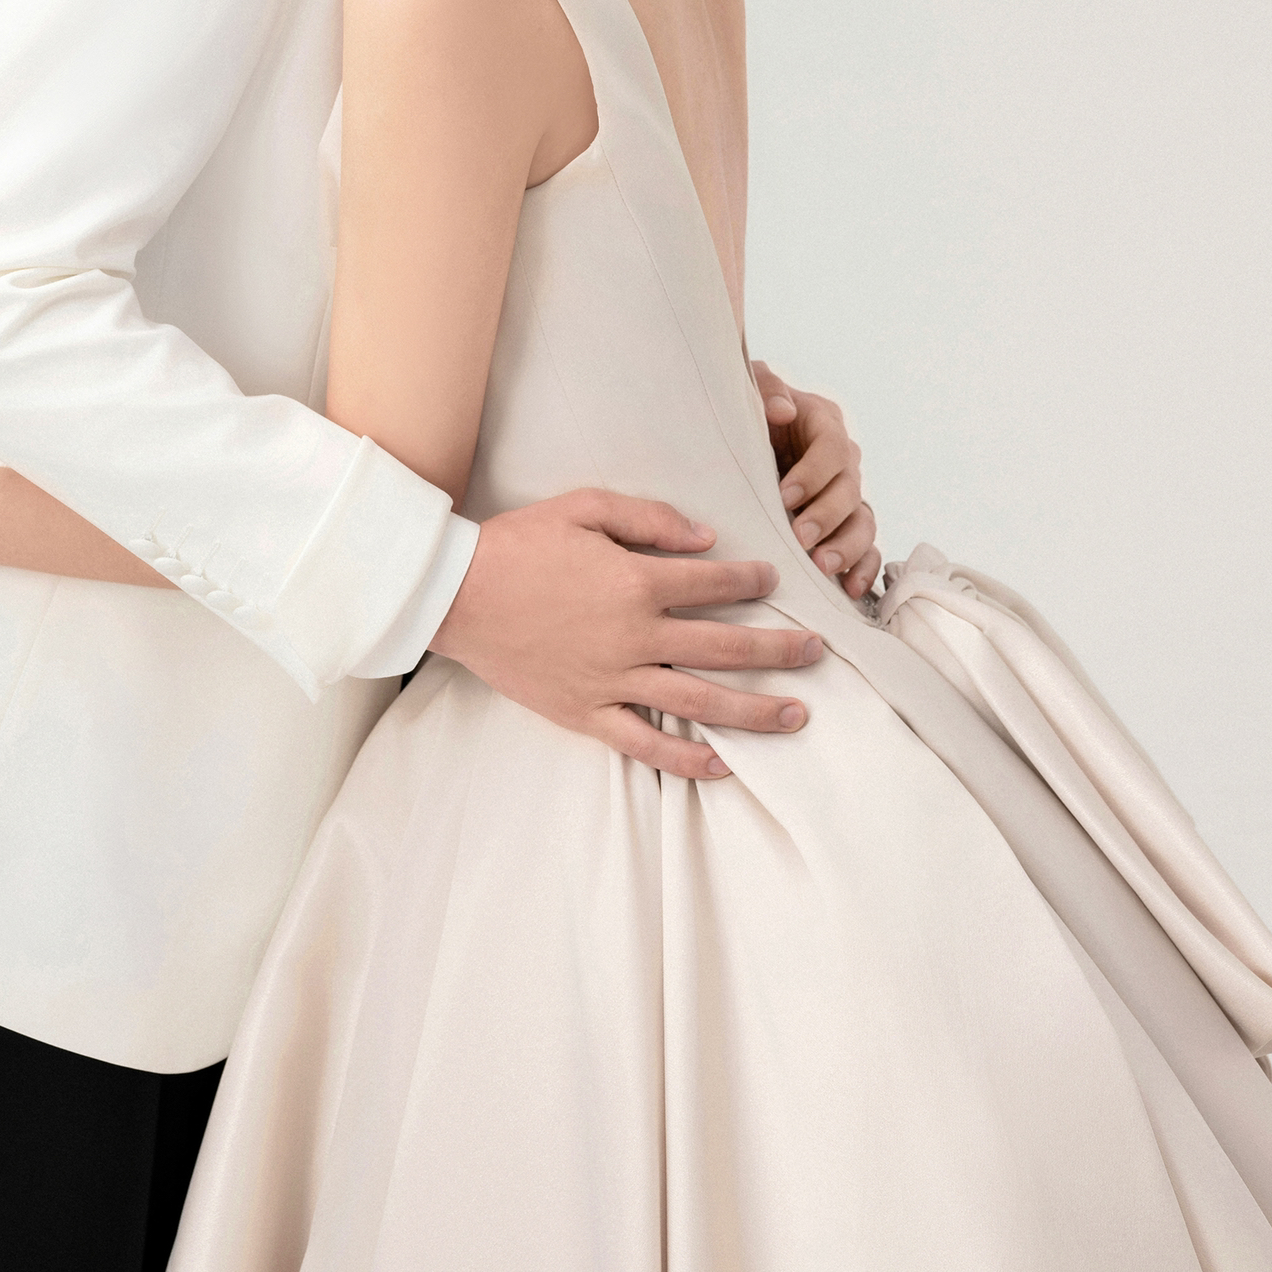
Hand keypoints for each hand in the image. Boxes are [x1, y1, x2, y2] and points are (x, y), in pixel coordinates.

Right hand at [430, 488, 823, 782]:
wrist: (454, 594)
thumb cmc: (518, 544)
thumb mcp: (583, 507)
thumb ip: (649, 519)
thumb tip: (707, 539)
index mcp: (634, 583)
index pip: (715, 585)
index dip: (753, 583)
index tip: (776, 583)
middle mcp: (632, 637)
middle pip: (723, 649)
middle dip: (778, 651)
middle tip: (816, 654)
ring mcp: (610, 681)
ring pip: (698, 704)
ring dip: (753, 711)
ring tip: (796, 716)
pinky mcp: (585, 713)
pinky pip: (645, 745)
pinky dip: (687, 760)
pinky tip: (723, 764)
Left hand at [752, 363, 880, 600]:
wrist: (738, 442)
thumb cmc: (747, 415)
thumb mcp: (750, 391)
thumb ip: (766, 389)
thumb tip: (783, 410)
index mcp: (824, 423)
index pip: (832, 448)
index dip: (813, 474)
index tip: (784, 496)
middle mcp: (843, 460)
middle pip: (850, 490)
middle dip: (826, 516)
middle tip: (800, 538)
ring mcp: (847, 495)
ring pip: (863, 522)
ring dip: (846, 546)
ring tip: (822, 566)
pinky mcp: (844, 525)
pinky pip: (866, 548)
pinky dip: (863, 568)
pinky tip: (848, 587)